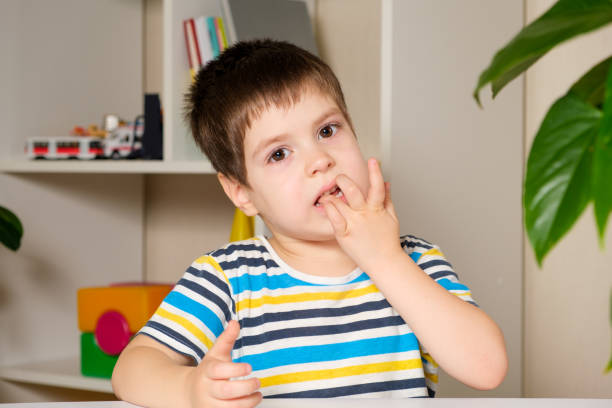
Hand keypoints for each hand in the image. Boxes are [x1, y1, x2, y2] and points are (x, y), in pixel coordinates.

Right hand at [185, 320, 261, 407]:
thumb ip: (226, 339)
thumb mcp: (215, 354)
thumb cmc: (208, 372)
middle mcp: (207, 389)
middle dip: (245, 387)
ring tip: (257, 394)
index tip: (249, 367)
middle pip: (225, 391)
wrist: (189, 393)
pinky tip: (250, 404)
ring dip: (248, 402)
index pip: (219, 370)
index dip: (235, 370)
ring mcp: (209, 405)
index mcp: (207, 371)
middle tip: (257, 382)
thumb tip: (235, 322)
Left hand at [319, 158, 403, 273]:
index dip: (375, 172)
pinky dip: (329, 210)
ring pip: (339, 202)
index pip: (377, 186)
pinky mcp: (344, 235)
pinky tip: (326, 206)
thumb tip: (388, 183)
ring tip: (327, 195)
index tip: (372, 160)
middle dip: (343, 180)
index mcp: (377, 209)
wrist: (384, 262)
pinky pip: (333, 218)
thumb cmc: (387, 241)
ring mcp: (354, 224)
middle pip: (352, 190)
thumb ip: (388, 199)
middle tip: (339, 178)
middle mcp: (364, 214)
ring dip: (331, 195)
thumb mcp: (392, 218)